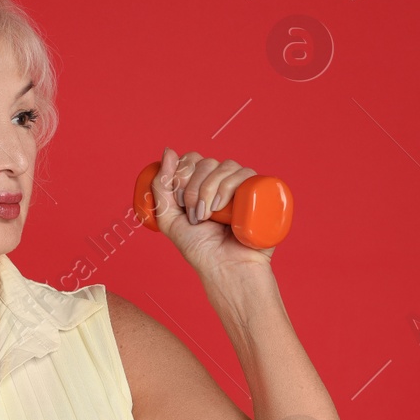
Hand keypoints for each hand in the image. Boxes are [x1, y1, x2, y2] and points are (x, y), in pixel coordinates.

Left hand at [150, 147, 275, 276]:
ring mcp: (241, 187)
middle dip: (193, 188)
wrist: (226, 269)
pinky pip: (246, 173)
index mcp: (202, 184)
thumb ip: (161, 188)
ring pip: (225, 165)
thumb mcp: (169, 219)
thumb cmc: (200, 250)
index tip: (180, 202)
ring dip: (209, 190)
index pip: (192, 159)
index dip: (182, 174)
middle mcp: (222, 182)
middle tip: (195, 215)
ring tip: (209, 216)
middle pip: (206, 162)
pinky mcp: (258, 193)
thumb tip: (168, 151)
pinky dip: (231, 185)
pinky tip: (223, 207)